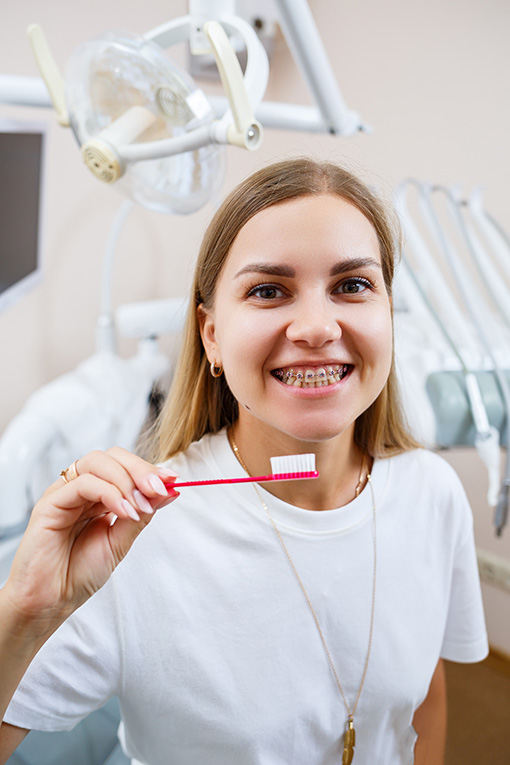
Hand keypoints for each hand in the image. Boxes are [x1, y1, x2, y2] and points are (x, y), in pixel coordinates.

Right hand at [1, 447, 178, 641]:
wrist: (51, 601)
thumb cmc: (80, 573)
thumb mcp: (120, 541)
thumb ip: (142, 515)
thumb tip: (170, 491)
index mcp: (98, 495)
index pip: (124, 465)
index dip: (149, 469)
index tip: (172, 481)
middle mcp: (81, 489)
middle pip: (112, 457)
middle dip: (140, 469)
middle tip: (159, 490)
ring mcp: (65, 492)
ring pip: (97, 462)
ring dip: (126, 480)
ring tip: (140, 507)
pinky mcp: (51, 502)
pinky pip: (83, 483)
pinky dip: (110, 493)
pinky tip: (125, 512)